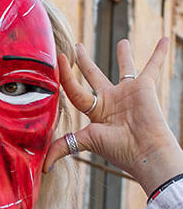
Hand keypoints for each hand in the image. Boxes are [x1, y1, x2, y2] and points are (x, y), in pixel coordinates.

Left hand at [44, 38, 182, 196]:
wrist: (145, 151)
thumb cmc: (117, 148)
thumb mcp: (85, 143)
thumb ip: (63, 148)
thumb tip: (44, 169)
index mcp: (94, 111)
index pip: (75, 90)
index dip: (65, 76)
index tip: (58, 60)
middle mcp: (110, 100)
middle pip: (93, 75)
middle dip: (84, 61)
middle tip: (77, 46)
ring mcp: (127, 93)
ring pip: (124, 68)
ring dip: (124, 55)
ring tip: (122, 42)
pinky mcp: (145, 87)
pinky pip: (152, 66)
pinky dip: (158, 54)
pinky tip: (164, 40)